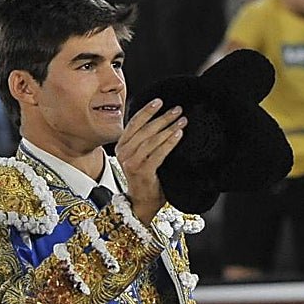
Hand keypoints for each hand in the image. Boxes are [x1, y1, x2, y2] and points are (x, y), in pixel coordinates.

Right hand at [114, 98, 185, 225]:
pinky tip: (179, 135)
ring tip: (182, 120)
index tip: (159, 101)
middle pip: (144, 130)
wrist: (141, 202)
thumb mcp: (140, 156)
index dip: (147, 111)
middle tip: (177, 110)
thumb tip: (160, 120)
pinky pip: (158, 153)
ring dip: (169, 128)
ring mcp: (131, 163)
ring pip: (152, 140)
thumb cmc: (145, 178)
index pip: (133, 124)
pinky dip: (169, 143)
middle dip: (163, 118)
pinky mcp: (142, 172)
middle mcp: (123, 154)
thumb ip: (143, 141)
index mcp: (121, 147)